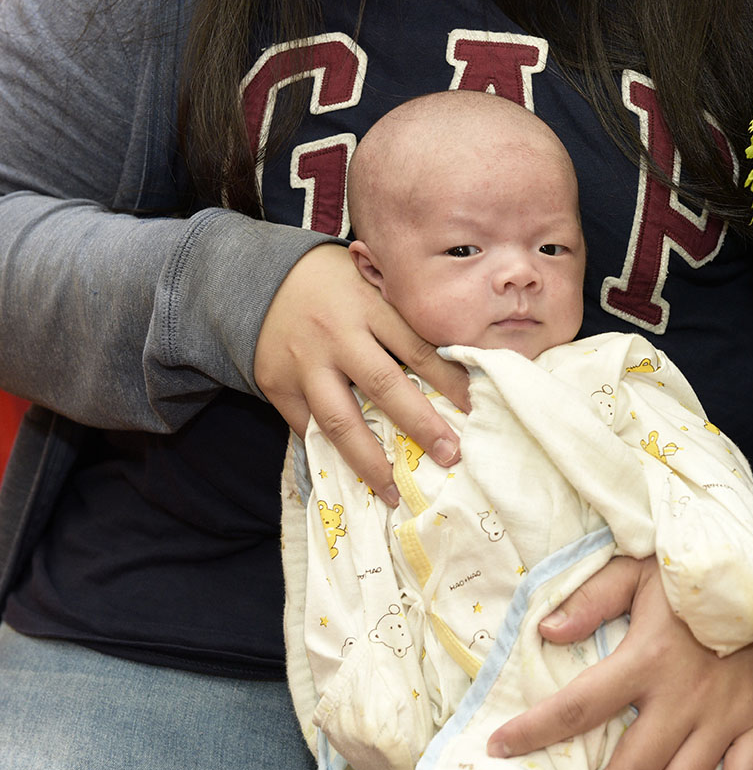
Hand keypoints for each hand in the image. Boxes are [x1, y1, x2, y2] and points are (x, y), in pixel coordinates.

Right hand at [255, 243, 470, 504]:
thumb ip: (405, 318)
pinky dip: (330, 455)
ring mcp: (304, 362)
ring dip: (370, 461)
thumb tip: (461, 361)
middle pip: (384, 386)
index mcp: (369, 306)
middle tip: (450, 456)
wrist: (260, 278)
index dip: (451, 382)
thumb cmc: (336, 285)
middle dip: (421, 425)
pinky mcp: (276, 384)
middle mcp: (336, 335)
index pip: (419, 349)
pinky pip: (306, 428)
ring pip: (340, 420)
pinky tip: (352, 478)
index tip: (474, 411)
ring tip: (393, 491)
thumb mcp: (374, 284)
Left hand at [487, 556, 752, 769]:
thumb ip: (593, 598)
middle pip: (629, 769)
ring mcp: (724, 719)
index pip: (580, 706)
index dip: (535, 730)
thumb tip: (546, 632)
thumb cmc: (701, 576)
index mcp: (648, 658)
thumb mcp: (642, 571)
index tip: (500, 745)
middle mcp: (683, 699)